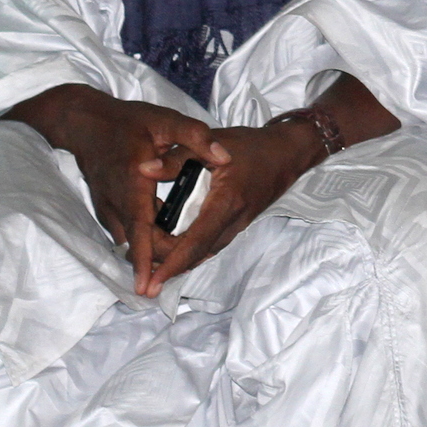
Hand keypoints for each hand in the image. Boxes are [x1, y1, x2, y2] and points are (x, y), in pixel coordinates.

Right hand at [7, 84, 227, 295]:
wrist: (86, 122)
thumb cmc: (129, 120)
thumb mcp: (166, 121)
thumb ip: (197, 138)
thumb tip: (226, 157)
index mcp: (135, 181)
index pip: (142, 229)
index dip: (147, 259)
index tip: (148, 286)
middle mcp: (118, 201)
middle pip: (139, 242)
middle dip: (158, 261)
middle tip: (178, 275)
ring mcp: (108, 206)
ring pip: (131, 240)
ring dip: (150, 253)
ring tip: (171, 268)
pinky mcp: (105, 207)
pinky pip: (125, 231)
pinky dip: (142, 240)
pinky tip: (160, 243)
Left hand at [138, 120, 328, 290]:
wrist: (286, 153)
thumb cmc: (250, 145)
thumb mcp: (211, 143)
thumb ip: (176, 157)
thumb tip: (142, 170)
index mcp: (226, 202)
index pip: (195, 242)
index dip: (172, 265)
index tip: (151, 282)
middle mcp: (233, 221)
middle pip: (197, 254)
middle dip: (169, 266)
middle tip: (140, 268)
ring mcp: (238, 226)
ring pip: (204, 252)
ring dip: (179, 261)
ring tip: (151, 266)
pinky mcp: (238, 225)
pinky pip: (211, 245)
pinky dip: (191, 252)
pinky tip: (175, 251)